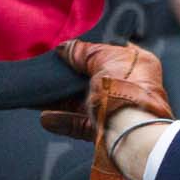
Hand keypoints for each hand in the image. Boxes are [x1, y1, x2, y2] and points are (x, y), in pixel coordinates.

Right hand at [42, 40, 173, 179]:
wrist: (131, 130)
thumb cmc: (124, 89)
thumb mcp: (101, 58)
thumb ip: (82, 51)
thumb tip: (65, 48)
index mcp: (138, 64)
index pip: (115, 52)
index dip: (94, 49)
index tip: (71, 49)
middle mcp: (131, 87)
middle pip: (95, 79)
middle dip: (72, 77)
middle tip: (50, 71)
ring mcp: (119, 110)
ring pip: (85, 103)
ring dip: (61, 100)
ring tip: (41, 95)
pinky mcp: (107, 131)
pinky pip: (81, 124)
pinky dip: (63, 121)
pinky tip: (47, 118)